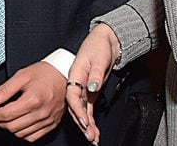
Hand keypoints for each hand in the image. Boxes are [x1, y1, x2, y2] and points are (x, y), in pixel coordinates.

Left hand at [0, 61, 66, 141]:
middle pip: (11, 126)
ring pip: (21, 134)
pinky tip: (17, 125)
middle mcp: (40, 113)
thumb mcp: (22, 75)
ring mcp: (47, 121)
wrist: (64, 75)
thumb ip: (5, 90)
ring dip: (8, 128)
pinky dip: (21, 134)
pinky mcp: (51, 125)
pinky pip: (33, 137)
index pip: (5, 114)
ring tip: (3, 118)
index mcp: (32, 100)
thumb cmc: (45, 73)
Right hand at [65, 24, 120, 143]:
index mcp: (75, 74)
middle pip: (76, 107)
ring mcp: (83, 89)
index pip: (72, 96)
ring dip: (87, 125)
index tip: (84, 122)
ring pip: (82, 111)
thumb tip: (92, 87)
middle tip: (90, 137)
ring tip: (93, 139)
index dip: (78, 110)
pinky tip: (93, 131)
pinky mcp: (90, 92)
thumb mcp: (98, 59)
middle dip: (82, 123)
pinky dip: (90, 121)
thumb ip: (95, 74)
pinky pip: (88, 109)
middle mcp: (77, 83)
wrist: (104, 41)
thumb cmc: (98, 46)